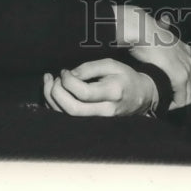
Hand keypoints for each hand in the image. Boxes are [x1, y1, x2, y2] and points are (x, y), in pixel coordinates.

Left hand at [42, 59, 156, 116]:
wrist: (140, 97)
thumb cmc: (125, 78)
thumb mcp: (112, 65)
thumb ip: (90, 68)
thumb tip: (69, 74)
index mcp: (113, 92)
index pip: (83, 92)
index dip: (68, 81)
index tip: (64, 71)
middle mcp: (105, 111)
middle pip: (72, 109)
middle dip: (55, 93)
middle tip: (53, 78)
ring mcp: (99, 122)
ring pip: (68, 117)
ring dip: (52, 100)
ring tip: (49, 83)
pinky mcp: (92, 125)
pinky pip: (69, 120)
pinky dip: (56, 107)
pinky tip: (53, 94)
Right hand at [113, 4, 190, 109]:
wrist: (142, 30)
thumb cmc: (145, 32)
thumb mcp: (159, 34)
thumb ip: (163, 37)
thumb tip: (164, 24)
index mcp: (184, 50)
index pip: (190, 74)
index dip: (181, 85)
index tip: (169, 91)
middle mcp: (188, 59)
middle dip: (181, 95)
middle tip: (167, 102)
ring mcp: (186, 68)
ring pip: (189, 93)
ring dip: (178, 101)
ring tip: (165, 105)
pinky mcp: (179, 76)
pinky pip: (182, 98)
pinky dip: (175, 104)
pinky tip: (165, 106)